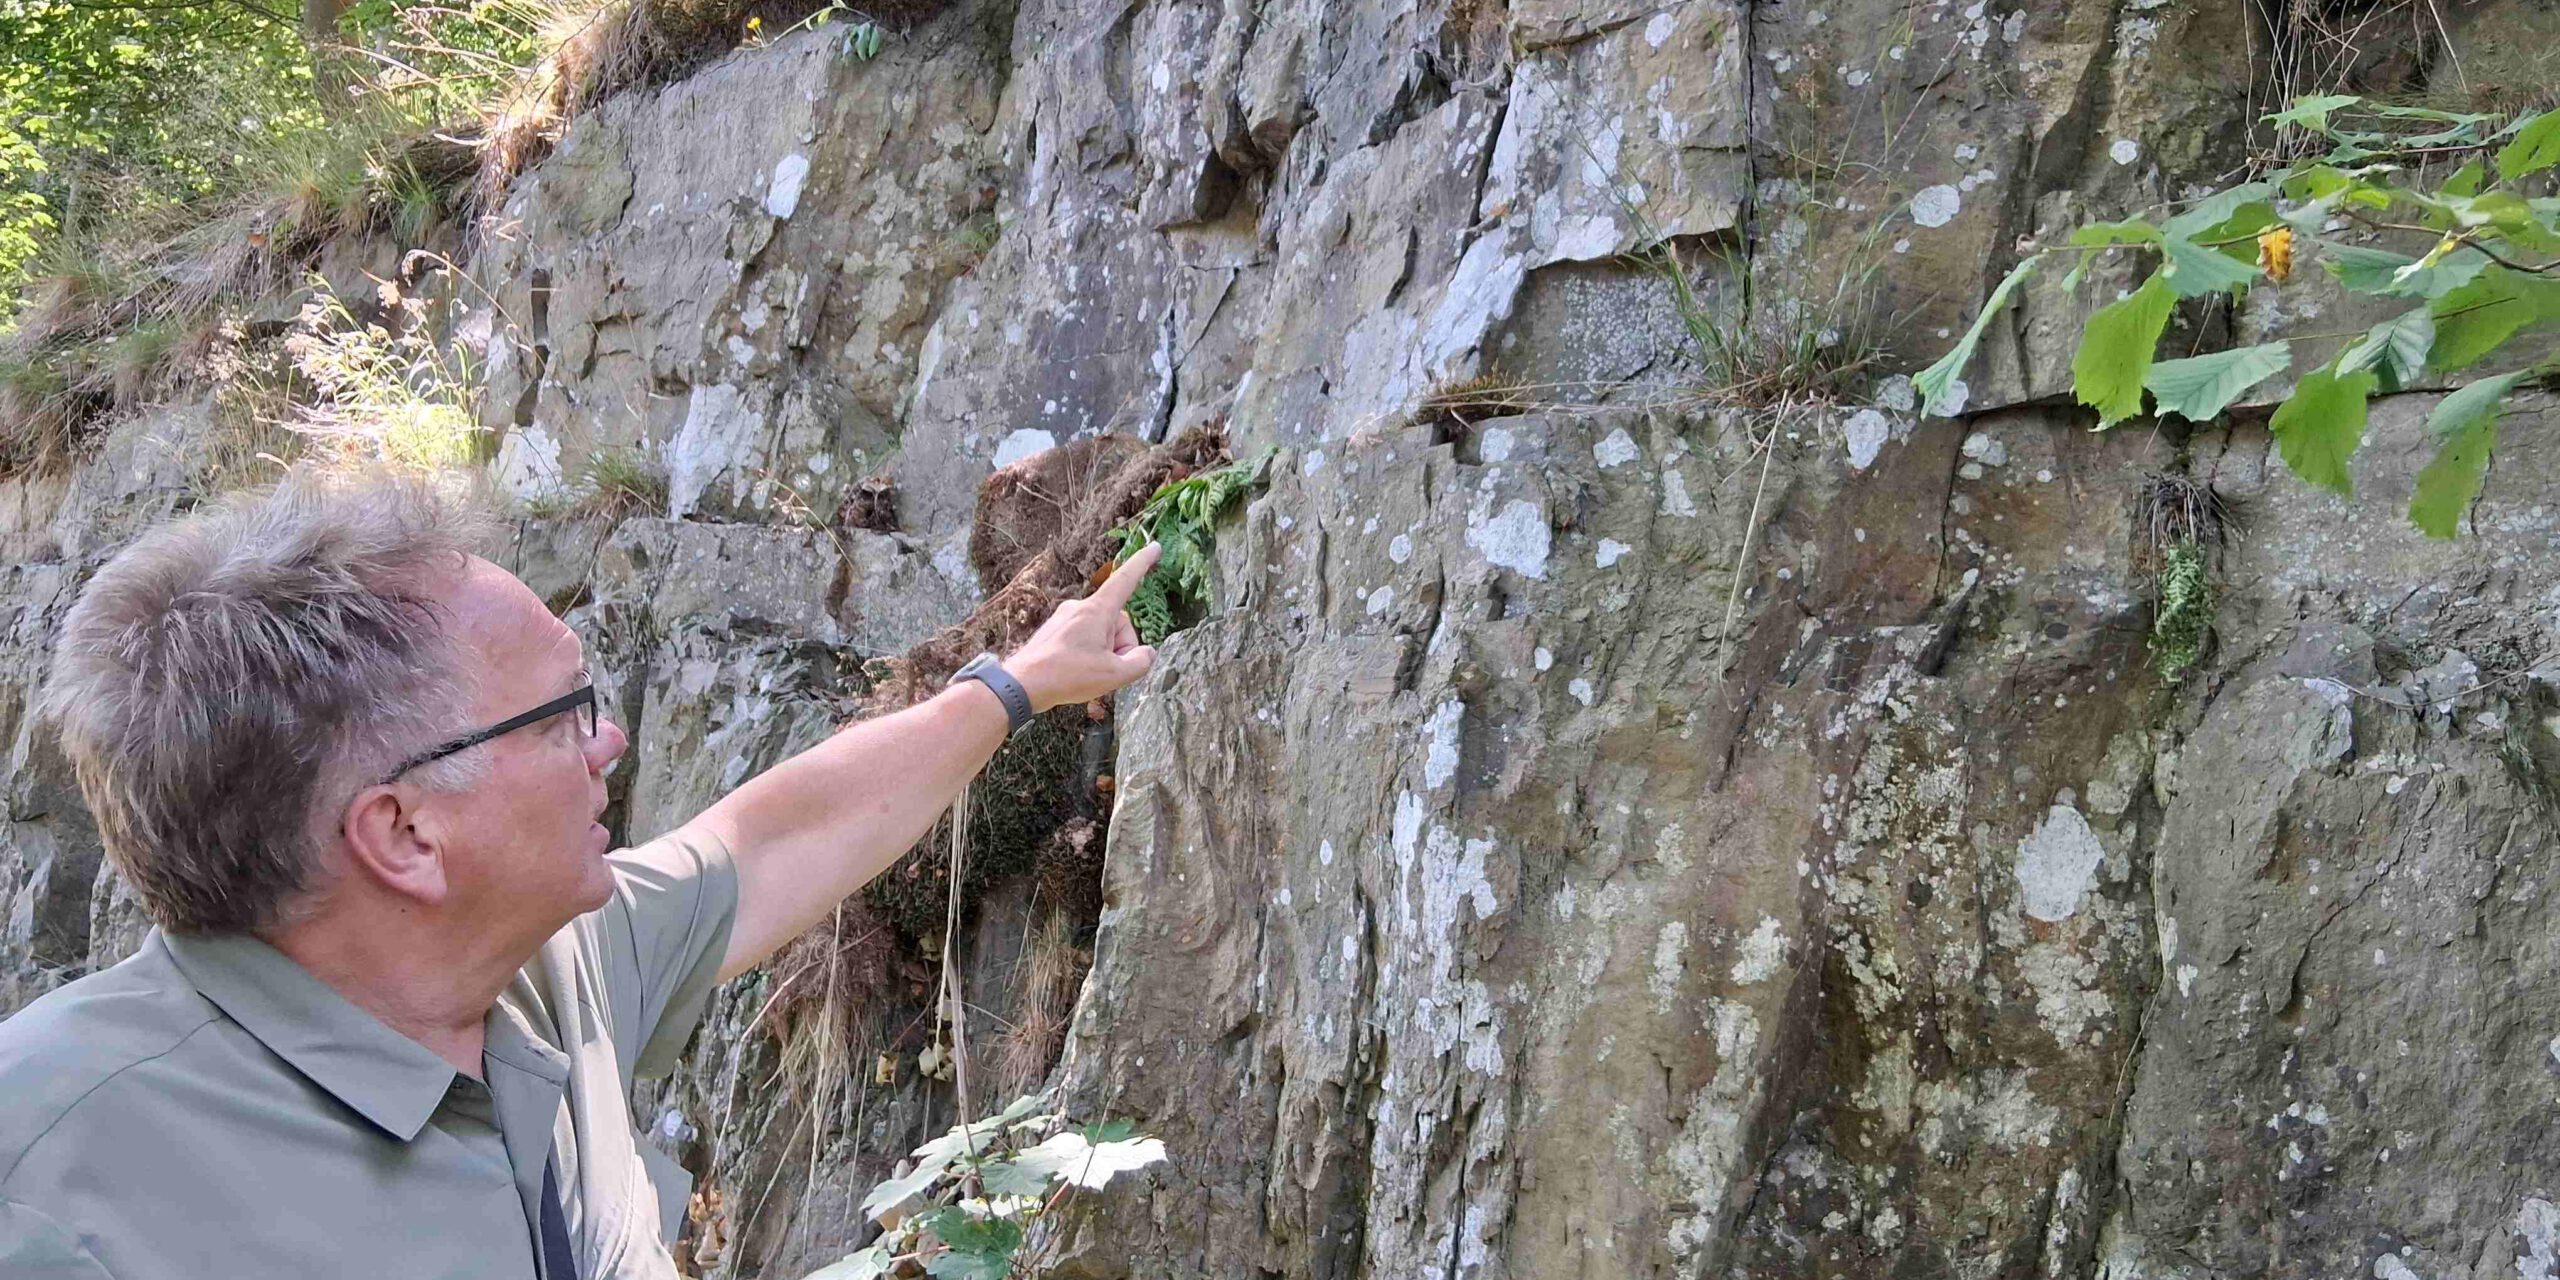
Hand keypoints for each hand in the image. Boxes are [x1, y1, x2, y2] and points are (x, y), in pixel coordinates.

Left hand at [1007, 543, 1161, 711]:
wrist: (1023, 685)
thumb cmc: (1068, 676)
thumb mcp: (1115, 674)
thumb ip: (1140, 662)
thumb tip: (1147, 654)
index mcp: (1097, 611)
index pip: (1126, 580)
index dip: (1143, 563)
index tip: (1155, 547)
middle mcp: (1080, 607)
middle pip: (1117, 622)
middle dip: (1120, 646)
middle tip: (1106, 669)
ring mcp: (1065, 617)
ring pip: (1101, 632)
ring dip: (1104, 652)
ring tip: (1087, 672)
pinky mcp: (1056, 629)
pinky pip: (1084, 637)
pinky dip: (1088, 654)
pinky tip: (1076, 671)